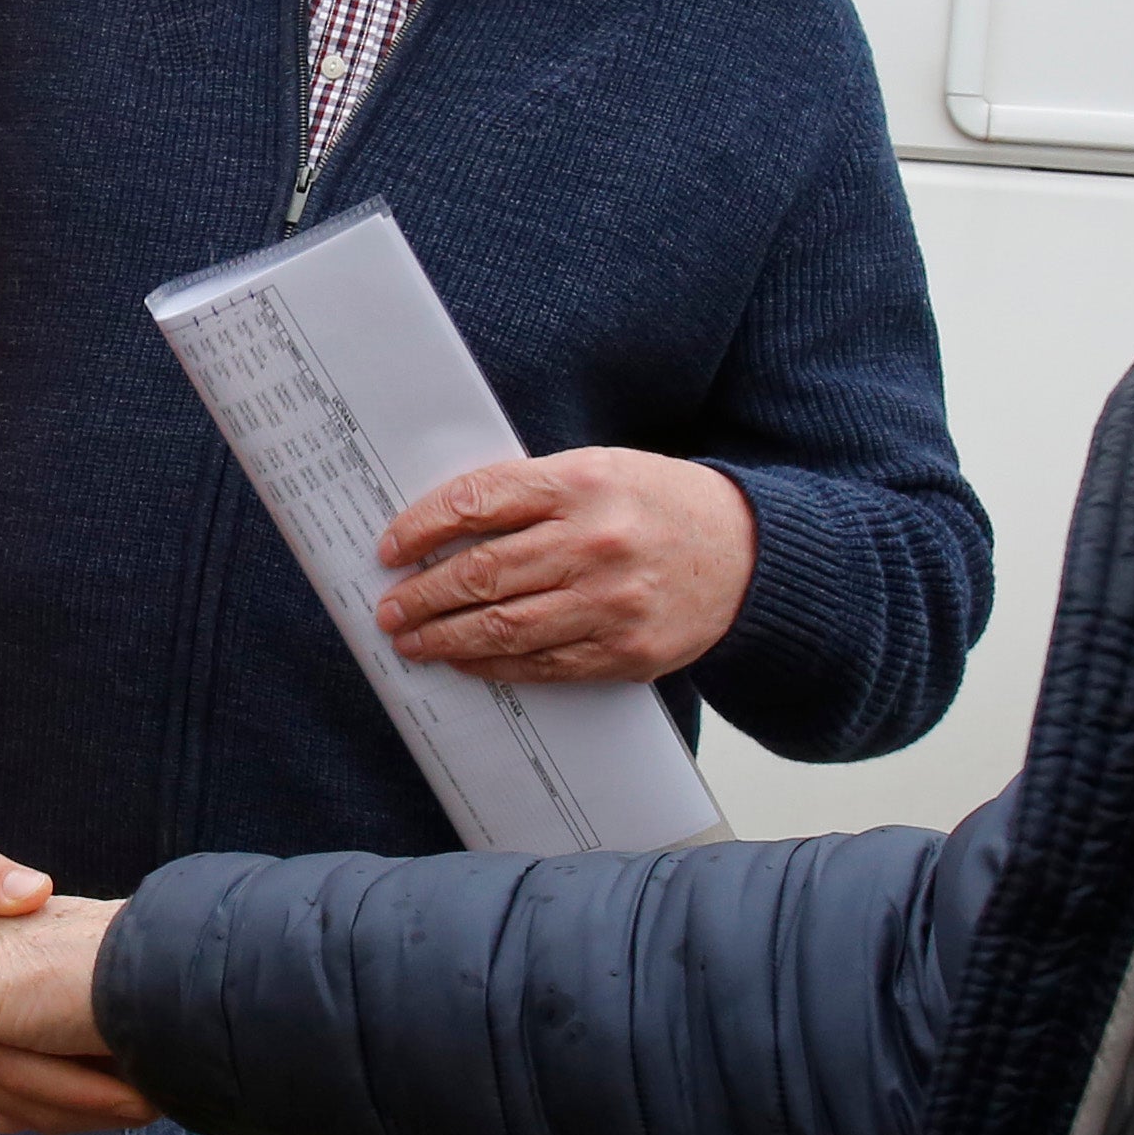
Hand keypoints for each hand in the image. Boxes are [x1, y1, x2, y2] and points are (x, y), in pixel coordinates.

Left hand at [371, 448, 753, 684]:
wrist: (745, 553)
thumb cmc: (658, 504)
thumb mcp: (598, 470)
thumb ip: (530, 494)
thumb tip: (445, 530)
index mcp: (580, 483)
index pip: (477, 503)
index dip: (422, 527)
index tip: (390, 548)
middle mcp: (593, 542)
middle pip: (482, 572)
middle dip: (422, 594)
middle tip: (388, 608)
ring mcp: (610, 602)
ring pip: (504, 626)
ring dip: (445, 637)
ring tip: (411, 640)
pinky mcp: (624, 651)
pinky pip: (542, 664)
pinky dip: (493, 665)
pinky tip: (464, 659)